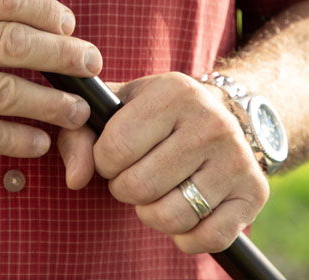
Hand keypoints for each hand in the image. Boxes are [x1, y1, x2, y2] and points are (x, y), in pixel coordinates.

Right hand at [0, 0, 101, 157]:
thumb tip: (31, 19)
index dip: (46, 10)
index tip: (67, 23)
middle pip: (14, 44)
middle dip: (64, 57)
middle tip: (91, 64)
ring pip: (6, 93)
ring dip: (52, 104)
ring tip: (77, 110)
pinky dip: (18, 140)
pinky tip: (39, 141)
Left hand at [57, 73, 268, 252]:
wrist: (218, 113)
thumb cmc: (150, 115)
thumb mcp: (112, 109)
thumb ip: (78, 135)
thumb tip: (75, 180)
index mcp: (172, 92)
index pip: (115, 149)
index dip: (104, 162)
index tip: (113, 155)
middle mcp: (210, 121)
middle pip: (139, 186)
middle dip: (123, 188)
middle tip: (132, 174)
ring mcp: (236, 157)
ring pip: (170, 216)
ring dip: (150, 214)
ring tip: (154, 191)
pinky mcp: (253, 191)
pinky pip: (207, 237)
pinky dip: (184, 237)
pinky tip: (181, 210)